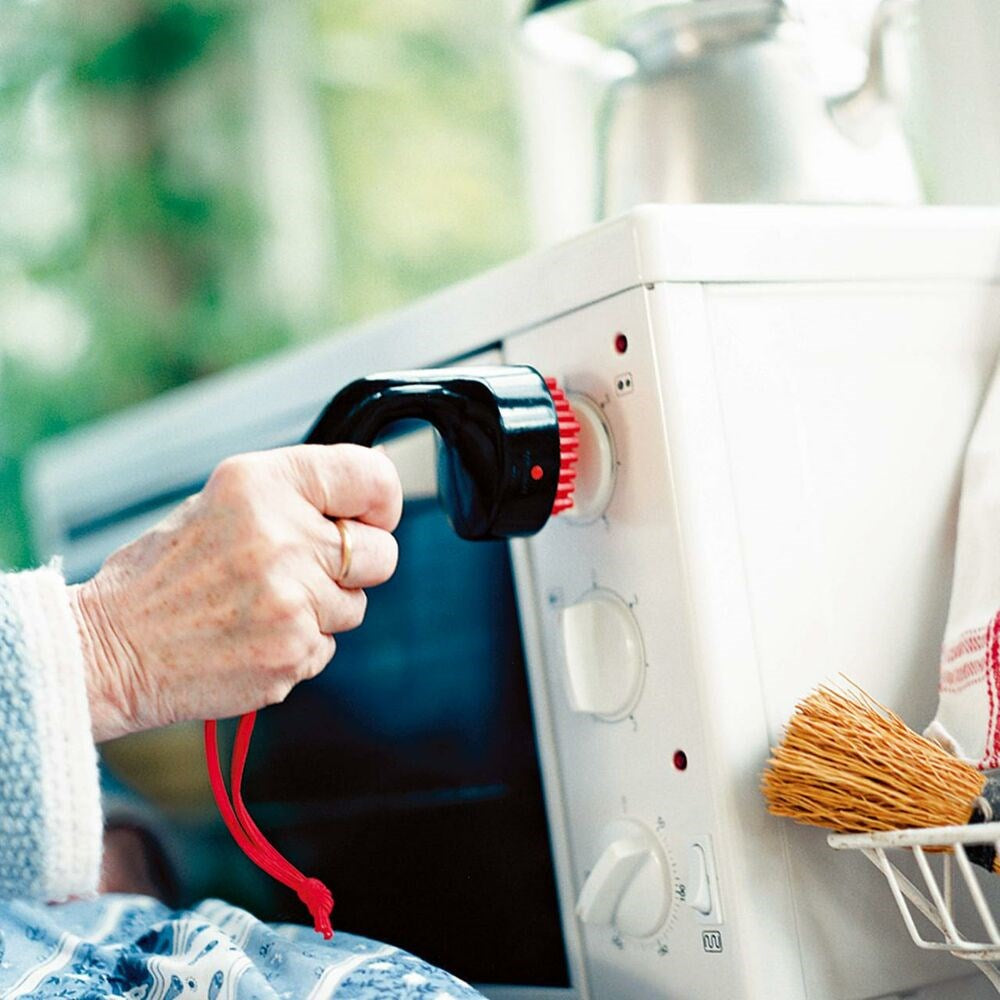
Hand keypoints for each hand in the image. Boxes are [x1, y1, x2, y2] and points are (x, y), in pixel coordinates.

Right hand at [69, 444, 401, 741]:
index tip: (372, 516)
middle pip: (381, 553)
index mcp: (262, 484)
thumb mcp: (221, 502)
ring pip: (355, 606)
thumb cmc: (164, 574)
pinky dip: (299, 644)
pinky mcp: (292, 652)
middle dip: (354, 564)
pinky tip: (251, 636)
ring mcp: (291, 599)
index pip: (371, 479)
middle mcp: (282, 536)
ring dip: (321, 608)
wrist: (108, 649)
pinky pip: (328, 646)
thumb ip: (297, 494)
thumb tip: (374, 490)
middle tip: (302, 569)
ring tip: (258, 605)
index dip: (381, 502)